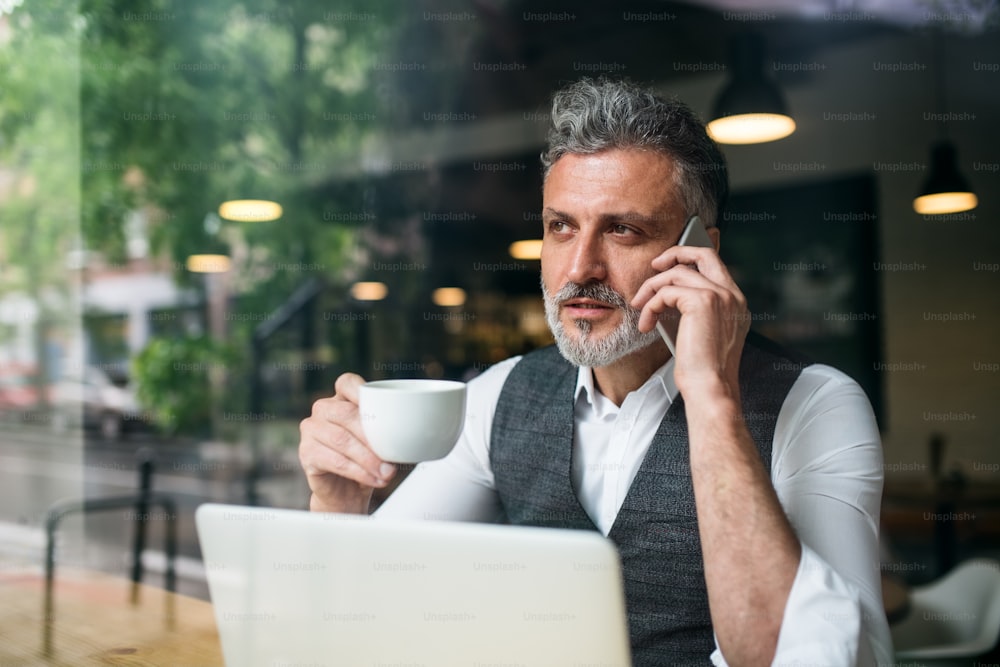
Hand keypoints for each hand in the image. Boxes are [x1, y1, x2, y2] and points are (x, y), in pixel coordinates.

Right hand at [298, 373, 395, 512]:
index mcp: (342, 399)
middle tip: (391, 459)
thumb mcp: (382, 442)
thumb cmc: (367, 461)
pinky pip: (334, 460)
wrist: (347, 493)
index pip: (347, 383)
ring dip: (368, 459)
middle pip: (346, 414)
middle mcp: (323, 409)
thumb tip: (414, 434)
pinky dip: (357, 471)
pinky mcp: (306, 452)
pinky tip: (373, 479)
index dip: (361, 391)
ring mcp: (311, 429)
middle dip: (372, 438)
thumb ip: (390, 431)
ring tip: (386, 473)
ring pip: (341, 439)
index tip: (380, 407)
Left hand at [630, 245, 748, 396]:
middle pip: (702, 254)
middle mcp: (732, 294)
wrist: (710, 388)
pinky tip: (646, 324)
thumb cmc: (702, 369)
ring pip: (676, 273)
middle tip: (654, 266)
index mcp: (736, 302)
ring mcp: (720, 296)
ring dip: (651, 289)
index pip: (713, 264)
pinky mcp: (703, 302)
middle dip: (674, 253)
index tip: (667, 266)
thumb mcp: (703, 332)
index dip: (688, 259)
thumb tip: (669, 293)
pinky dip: (650, 307)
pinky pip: (666, 292)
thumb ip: (696, 309)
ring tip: (640, 308)